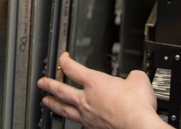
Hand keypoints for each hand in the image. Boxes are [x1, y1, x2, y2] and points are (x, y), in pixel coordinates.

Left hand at [37, 52, 165, 128]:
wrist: (138, 126)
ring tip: (46, 101)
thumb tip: (135, 77)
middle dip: (49, 84)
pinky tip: (72, 120)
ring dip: (53, 103)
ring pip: (64, 108)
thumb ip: (133, 76)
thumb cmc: (136, 106)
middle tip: (42, 82)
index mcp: (95, 82)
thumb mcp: (138, 80)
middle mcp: (87, 99)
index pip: (72, 68)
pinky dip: (72, 120)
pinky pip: (78, 123)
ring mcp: (88, 116)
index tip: (63, 58)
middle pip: (61, 89)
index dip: (64, 61)